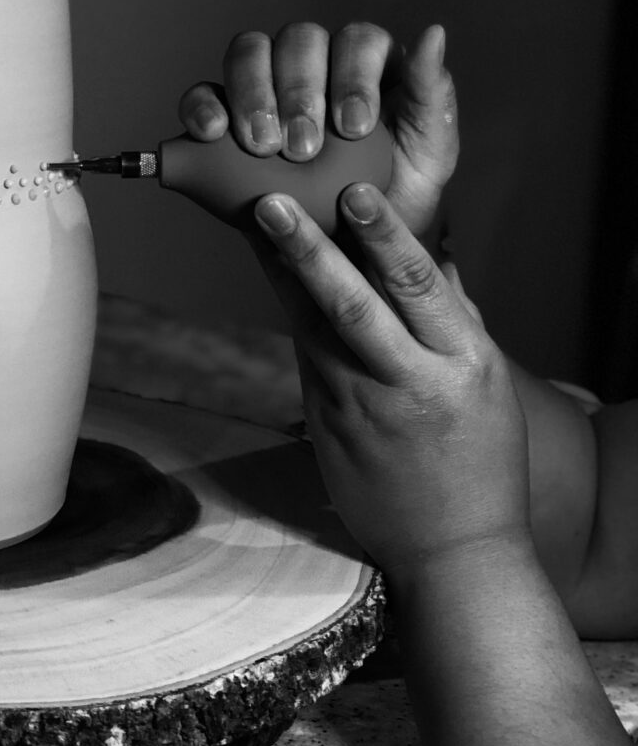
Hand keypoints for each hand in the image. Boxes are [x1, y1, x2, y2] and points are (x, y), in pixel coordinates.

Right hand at [178, 22, 457, 235]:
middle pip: (298, 40)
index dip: (352, 76)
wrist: (355, 257)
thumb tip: (434, 33)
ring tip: (261, 146)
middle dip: (299, 92)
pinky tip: (210, 134)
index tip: (353, 128)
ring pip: (248, 53)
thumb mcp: (430, 155)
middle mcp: (315, 64)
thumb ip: (433, 95)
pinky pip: (203, 95)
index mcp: (366, 64)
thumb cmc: (397, 200)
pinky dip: (202, 107)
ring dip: (252, 93)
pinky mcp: (226, 118)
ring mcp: (266, 86)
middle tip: (302, 147)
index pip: (356, 40)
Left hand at [252, 184, 528, 580]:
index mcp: (460, 366)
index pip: (418, 289)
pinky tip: (274, 274)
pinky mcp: (324, 428)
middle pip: (351, 306)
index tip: (356, 193)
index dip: (384, 236)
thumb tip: (440, 254)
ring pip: (312, 328)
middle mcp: (407, 384)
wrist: (452, 553)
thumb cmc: (480, 462)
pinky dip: (291, 312)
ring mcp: (359, 409)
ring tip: (257, 222)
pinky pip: (306, 358)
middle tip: (272, 203)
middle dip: (308, 251)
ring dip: (282, 272)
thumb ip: (458, 317)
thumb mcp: (489, 385)